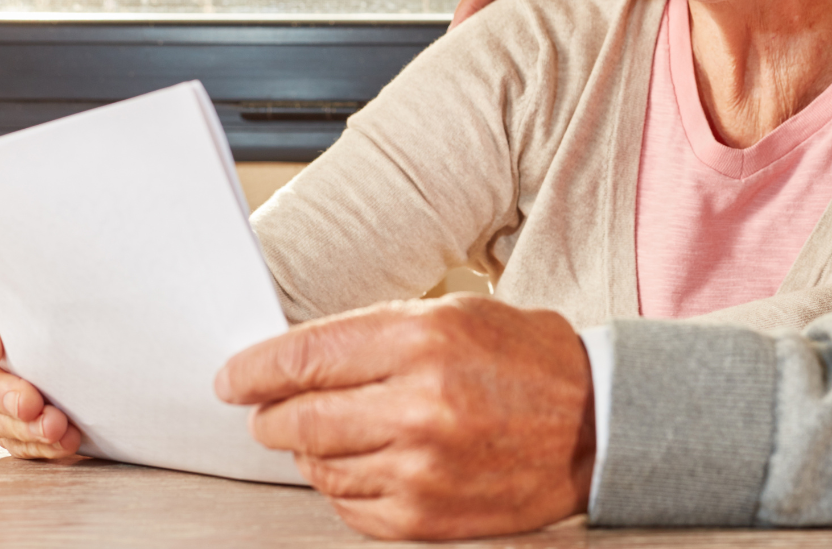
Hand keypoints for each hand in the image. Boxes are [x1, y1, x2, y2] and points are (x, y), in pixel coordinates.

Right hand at [0, 288, 83, 459]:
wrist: (90, 330)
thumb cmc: (67, 293)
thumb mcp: (54, 282)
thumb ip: (50, 280)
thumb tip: (82, 267)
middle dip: (1, 392)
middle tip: (29, 402)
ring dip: (23, 426)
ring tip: (56, 427)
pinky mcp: (6, 420)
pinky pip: (13, 439)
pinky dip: (39, 444)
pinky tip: (64, 442)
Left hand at [216, 295, 594, 540]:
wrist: (597, 427)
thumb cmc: (528, 362)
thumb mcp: (456, 314)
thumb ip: (373, 334)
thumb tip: (294, 361)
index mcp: (422, 340)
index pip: (303, 358)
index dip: (255, 370)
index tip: (234, 379)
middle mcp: (417, 405)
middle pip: (298, 417)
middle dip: (272, 414)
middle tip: (270, 410)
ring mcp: (420, 467)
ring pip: (317, 465)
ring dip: (311, 449)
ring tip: (336, 432)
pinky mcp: (425, 516)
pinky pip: (348, 506)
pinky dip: (344, 485)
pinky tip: (367, 464)